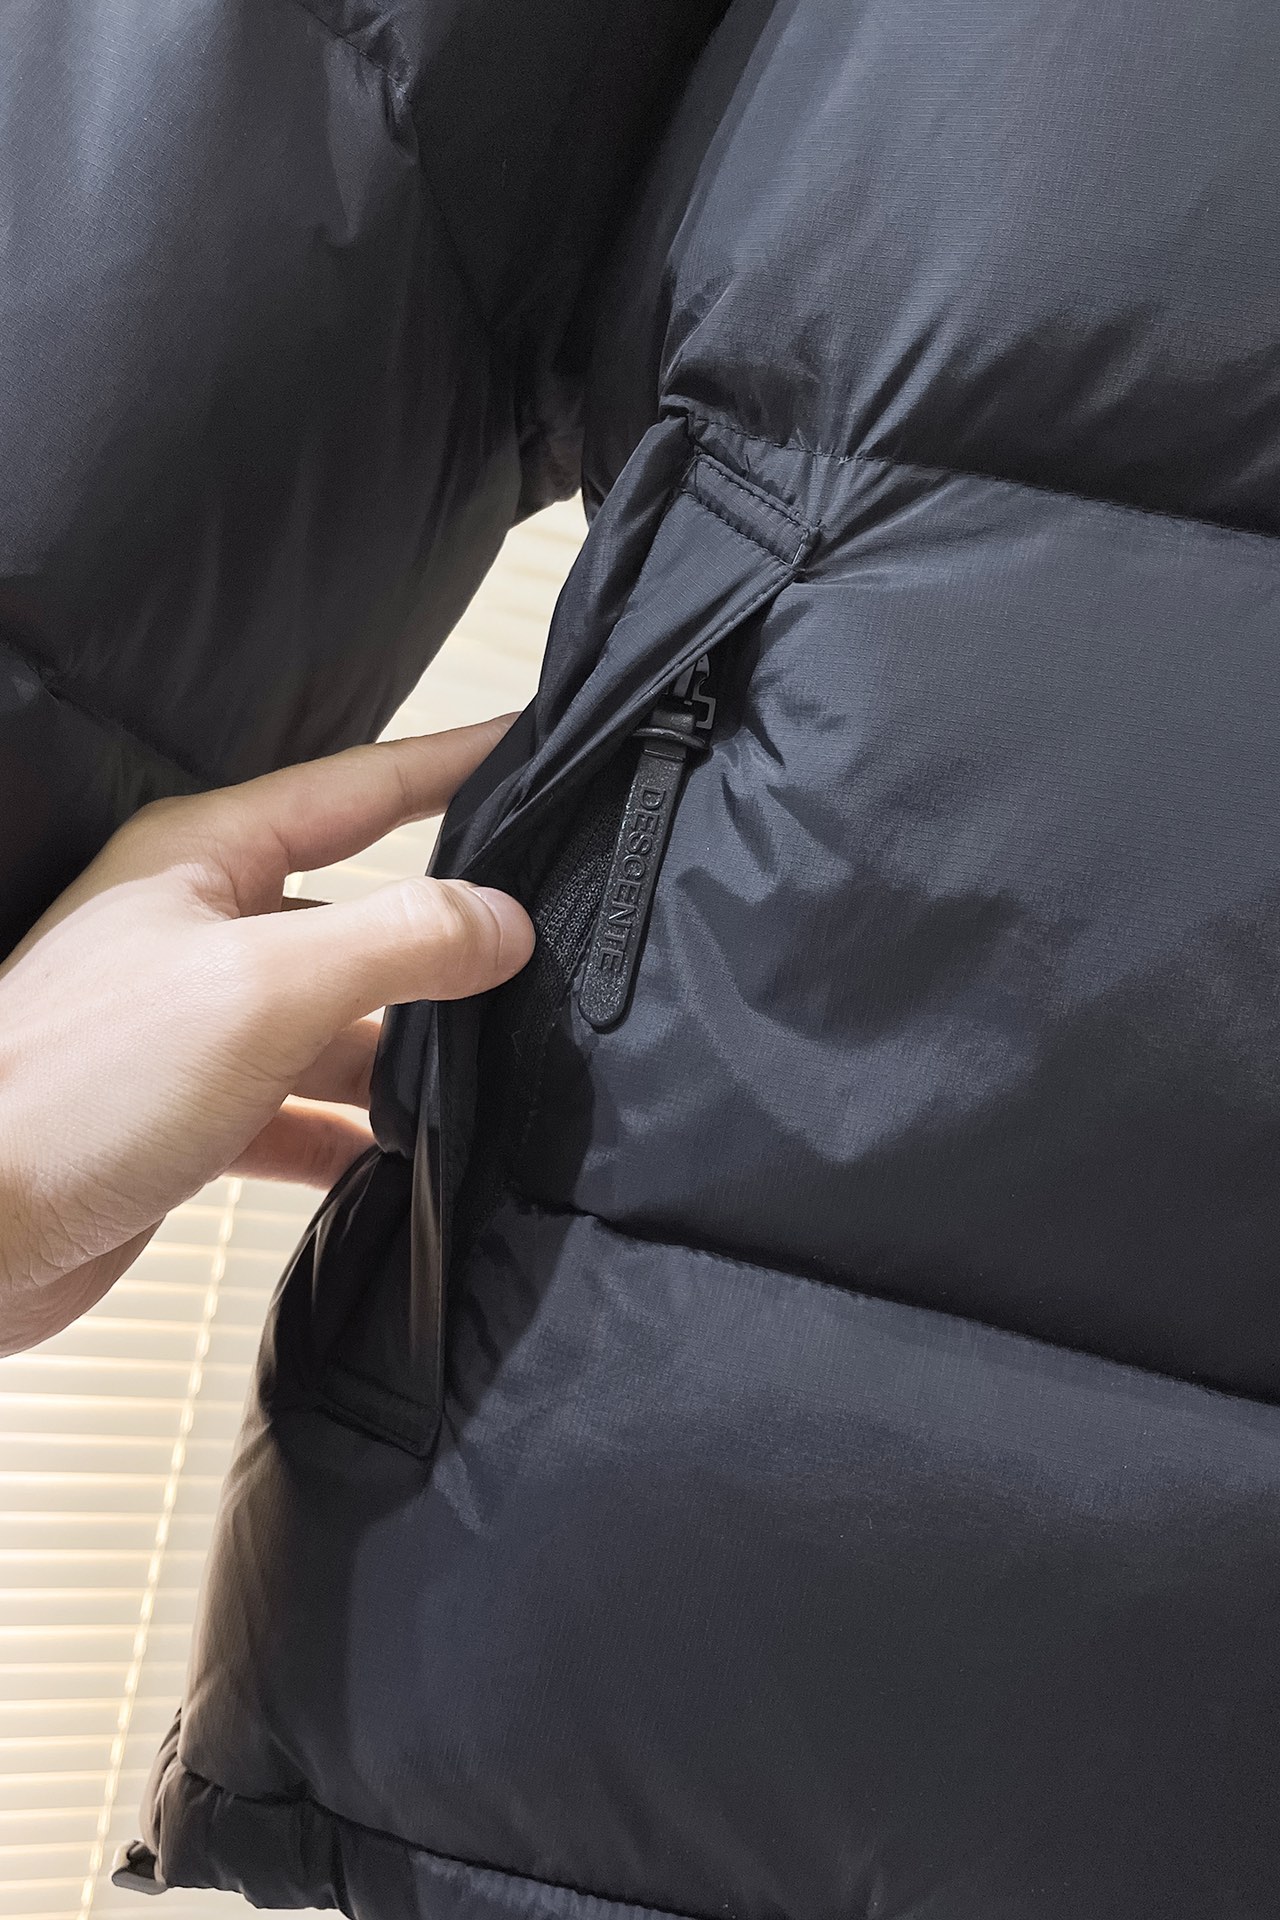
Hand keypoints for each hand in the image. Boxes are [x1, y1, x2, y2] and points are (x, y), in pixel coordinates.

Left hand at [0, 718, 533, 1353]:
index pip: (359, 786)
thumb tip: (503, 921)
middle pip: (359, 910)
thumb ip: (399, 941)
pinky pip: (300, 1110)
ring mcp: (198, 1025)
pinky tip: (397, 1158)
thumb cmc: (70, 1088)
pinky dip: (351, 1132)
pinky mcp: (192, 1113)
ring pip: (338, 1020)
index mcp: (205, 859)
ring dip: (403, 1053)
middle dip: (445, 935)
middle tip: (539, 941)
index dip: (452, 763)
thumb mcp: (263, 988)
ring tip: (482, 1075)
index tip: (531, 745)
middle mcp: (201, 930)